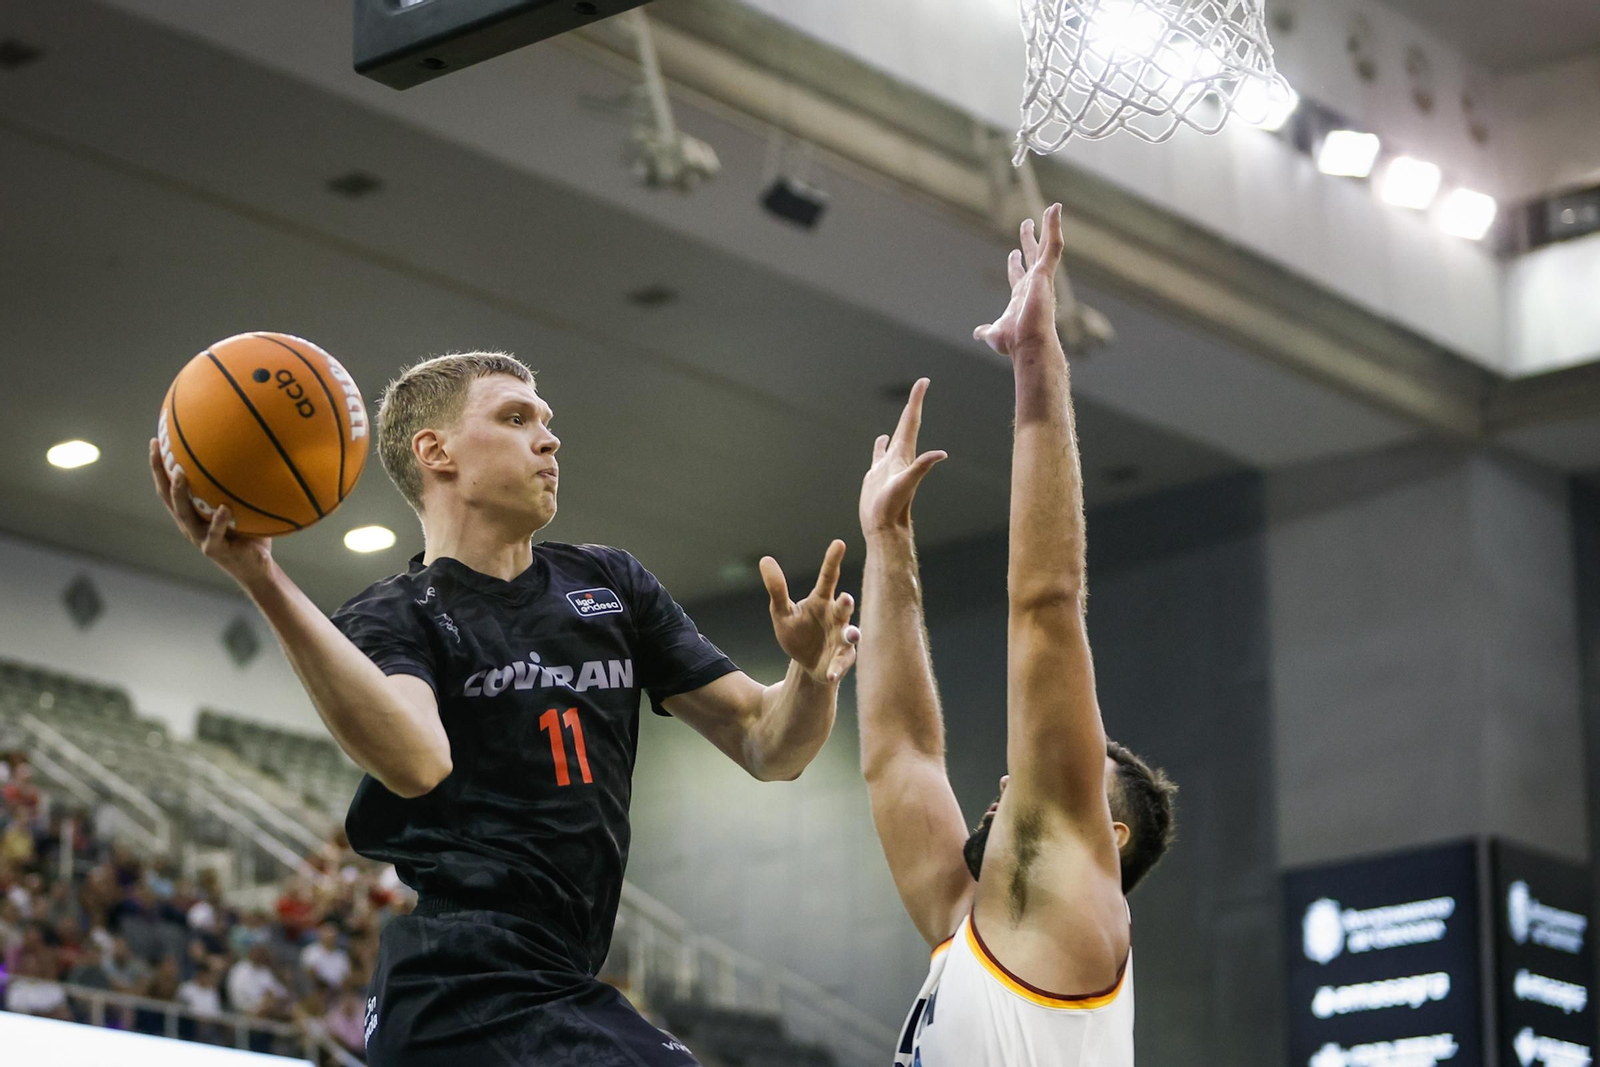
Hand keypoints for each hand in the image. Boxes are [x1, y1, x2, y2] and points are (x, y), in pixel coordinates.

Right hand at [149, 438, 273, 588]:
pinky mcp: (214, 550)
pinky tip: (224, 508)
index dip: (159, 466)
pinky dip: (218, 522)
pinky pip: (215, 535)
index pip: (169, 487)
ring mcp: (200, 538)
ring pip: (184, 515)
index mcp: (191, 514)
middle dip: (160, 472)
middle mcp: (190, 524)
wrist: (257, 567)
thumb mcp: (242, 507)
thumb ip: (240, 487)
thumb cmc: (250, 534)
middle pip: (167, 496)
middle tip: (158, 449)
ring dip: (180, 494)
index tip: (155, 441)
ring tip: (180, 474)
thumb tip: (251, 453)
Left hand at [760, 540, 859, 684]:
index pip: (828, 578)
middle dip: (846, 603)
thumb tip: (765, 559)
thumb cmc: (798, 632)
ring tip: (850, 635)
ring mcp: (842, 638)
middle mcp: (836, 617)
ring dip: (851, 634)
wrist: (806, 663)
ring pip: (851, 634)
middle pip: (844, 607)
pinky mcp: (843, 659)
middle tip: (845, 598)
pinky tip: (831, 673)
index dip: (832, 561)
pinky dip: (838, 668)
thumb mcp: (781, 612)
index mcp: (821, 601)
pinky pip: (843, 663)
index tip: (839, 543)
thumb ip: (777, 589)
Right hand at [860, 378, 946, 535]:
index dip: (916, 401)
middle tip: (921, 385)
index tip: (923, 382)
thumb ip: (922, 467)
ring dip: (901, 422)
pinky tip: (881, 439)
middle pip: (907, 424)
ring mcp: (889, 465)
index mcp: (905, 455)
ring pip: (895, 437)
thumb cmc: (893, 507)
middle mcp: (900, 457)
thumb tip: (941, 453)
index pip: (912, 422)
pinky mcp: (877, 474)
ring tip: (906, 409)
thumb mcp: (907, 484)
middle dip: (913, 404)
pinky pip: (880, 453)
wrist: (884, 527)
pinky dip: (881, 444)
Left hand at [974, 203, 1065, 357]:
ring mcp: (1042, 277)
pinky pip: (1053, 245)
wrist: (1028, 344)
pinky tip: (1055, 209)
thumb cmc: (1015, 343)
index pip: (1018, 275)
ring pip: (1048, 246)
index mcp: (1022, 296)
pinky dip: (1055, 226)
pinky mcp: (1046, 272)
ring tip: (1053, 208)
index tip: (1013, 253)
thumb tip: (978, 333)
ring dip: (1050, 226)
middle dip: (1030, 240)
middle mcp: (1034, 284)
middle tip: (1027, 223)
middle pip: (1033, 256)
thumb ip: (986, 331)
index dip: (1015, 264)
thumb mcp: (995, 334)